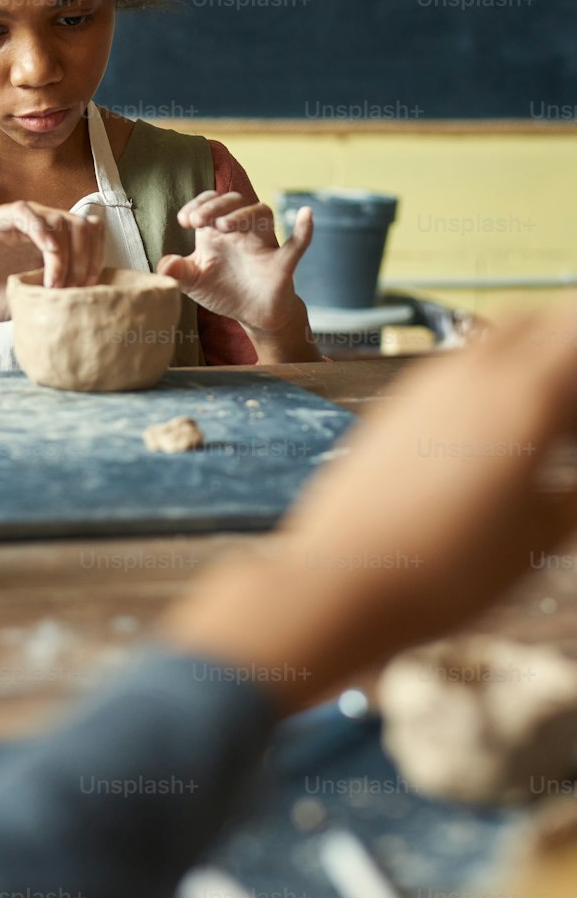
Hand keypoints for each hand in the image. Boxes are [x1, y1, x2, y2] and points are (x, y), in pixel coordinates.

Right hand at [0, 202, 105, 321]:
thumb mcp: (36, 295)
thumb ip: (61, 287)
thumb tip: (94, 295)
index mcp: (52, 241)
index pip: (91, 232)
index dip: (98, 256)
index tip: (91, 287)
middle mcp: (39, 226)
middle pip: (81, 225)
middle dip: (86, 258)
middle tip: (75, 288)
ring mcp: (18, 221)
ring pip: (59, 219)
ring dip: (65, 256)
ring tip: (53, 285)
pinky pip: (25, 213)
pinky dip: (42, 229)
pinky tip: (47, 253)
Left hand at [157, 192, 313, 340]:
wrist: (253, 315)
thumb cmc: (222, 290)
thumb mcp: (194, 282)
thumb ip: (177, 272)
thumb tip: (163, 265)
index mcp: (218, 230)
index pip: (210, 202)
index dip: (198, 204)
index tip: (185, 220)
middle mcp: (242, 230)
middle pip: (235, 200)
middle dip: (215, 205)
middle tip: (197, 221)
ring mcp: (263, 244)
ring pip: (261, 213)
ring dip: (243, 214)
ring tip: (223, 226)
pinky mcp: (281, 264)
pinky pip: (297, 244)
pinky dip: (304, 230)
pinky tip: (306, 214)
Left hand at [161, 298, 576, 711]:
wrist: (344, 575)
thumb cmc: (447, 568)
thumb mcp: (540, 537)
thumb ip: (571, 496)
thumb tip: (572, 484)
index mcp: (523, 394)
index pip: (575, 333)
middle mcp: (474, 371)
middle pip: (539, 322)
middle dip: (568, 347)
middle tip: (573, 406)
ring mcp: (428, 382)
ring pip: (494, 341)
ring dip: (528, 360)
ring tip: (543, 422)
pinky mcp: (396, 403)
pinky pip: (457, 368)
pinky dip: (488, 381)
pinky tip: (492, 434)